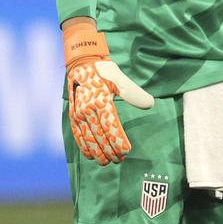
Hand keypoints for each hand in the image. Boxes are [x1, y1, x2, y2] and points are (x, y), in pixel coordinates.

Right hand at [64, 23, 153, 165]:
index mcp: (100, 100)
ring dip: (97, 152)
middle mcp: (87, 109)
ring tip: (106, 162)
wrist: (81, 61)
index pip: (111, 127)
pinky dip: (83, 146)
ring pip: (87, 138)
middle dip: (109, 151)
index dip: (118, 141)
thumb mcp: (119, 78)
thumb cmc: (103, 70)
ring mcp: (78, 113)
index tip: (126, 151)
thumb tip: (150, 104)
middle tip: (119, 160)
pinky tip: (90, 155)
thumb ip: (134, 92)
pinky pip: (77, 134)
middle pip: (99, 136)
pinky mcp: (72, 114)